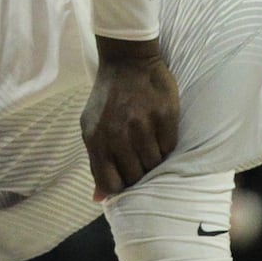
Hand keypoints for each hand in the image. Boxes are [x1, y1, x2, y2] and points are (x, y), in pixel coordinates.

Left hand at [82, 39, 179, 199]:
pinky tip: (158, 131)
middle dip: (138, 172)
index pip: (111, 183)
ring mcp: (142, 124)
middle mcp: (118, 134)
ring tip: (148, 142)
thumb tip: (99, 199)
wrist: (127, 60)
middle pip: (135, 176)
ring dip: (153, 158)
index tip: (126, 179)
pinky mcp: (164, 115)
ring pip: (155, 163)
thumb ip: (96, 162)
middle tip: (139, 158)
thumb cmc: (108, 98)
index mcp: (96, 139)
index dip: (121, 187)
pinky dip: (165, 144)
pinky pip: (170, 146)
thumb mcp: (91, 127)